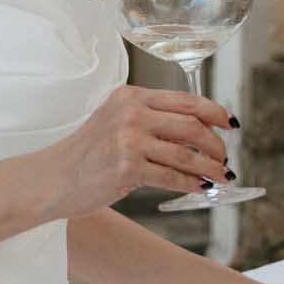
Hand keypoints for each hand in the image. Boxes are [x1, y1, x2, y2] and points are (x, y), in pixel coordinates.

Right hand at [44, 84, 233, 219]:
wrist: (54, 178)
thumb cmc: (88, 153)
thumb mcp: (116, 121)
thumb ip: (150, 119)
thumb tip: (198, 131)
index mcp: (131, 96)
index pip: (185, 100)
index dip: (214, 111)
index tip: (229, 124)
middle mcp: (130, 113)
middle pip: (191, 125)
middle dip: (215, 144)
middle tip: (224, 157)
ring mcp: (128, 140)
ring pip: (186, 153)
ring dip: (209, 166)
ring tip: (220, 175)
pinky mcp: (126, 168)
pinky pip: (172, 176)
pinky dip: (191, 183)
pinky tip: (201, 187)